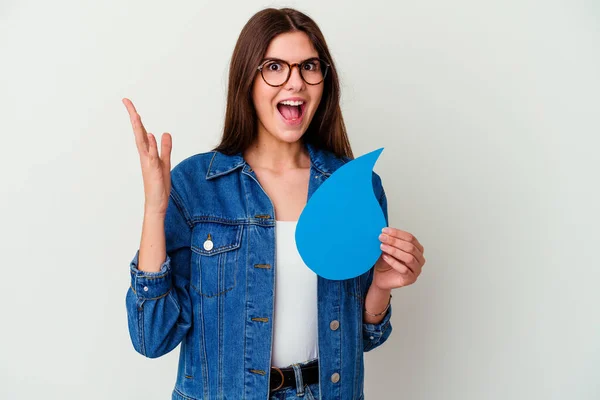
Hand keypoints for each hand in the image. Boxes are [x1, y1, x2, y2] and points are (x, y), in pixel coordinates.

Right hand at [123, 98, 171, 214]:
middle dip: (133, 117)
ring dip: (138, 128)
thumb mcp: (165, 162)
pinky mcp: (153, 170)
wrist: (156, 204)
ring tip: (135, 114)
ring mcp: (148, 163)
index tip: (129, 104)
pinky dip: (150, 145)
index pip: (141, 131)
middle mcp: (145, 156)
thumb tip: (164, 133)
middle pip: (138, 132)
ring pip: (142, 142)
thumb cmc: (158, 185)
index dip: (136, 118)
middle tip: (126, 101)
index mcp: (147, 153)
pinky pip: (152, 156)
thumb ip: (165, 148)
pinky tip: (149, 135)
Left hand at [372, 227, 425, 289]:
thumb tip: (385, 232)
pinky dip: (394, 262)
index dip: (397, 233)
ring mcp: (417, 269)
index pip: (410, 238)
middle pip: (410, 247)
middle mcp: (419, 258)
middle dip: (395, 241)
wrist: (381, 277)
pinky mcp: (411, 279)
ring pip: (409, 258)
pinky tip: (385, 257)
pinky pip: (404, 269)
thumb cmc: (386, 262)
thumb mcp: (387, 248)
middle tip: (382, 238)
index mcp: (417, 249)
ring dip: (394, 251)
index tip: (385, 230)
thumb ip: (389, 240)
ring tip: (383, 247)